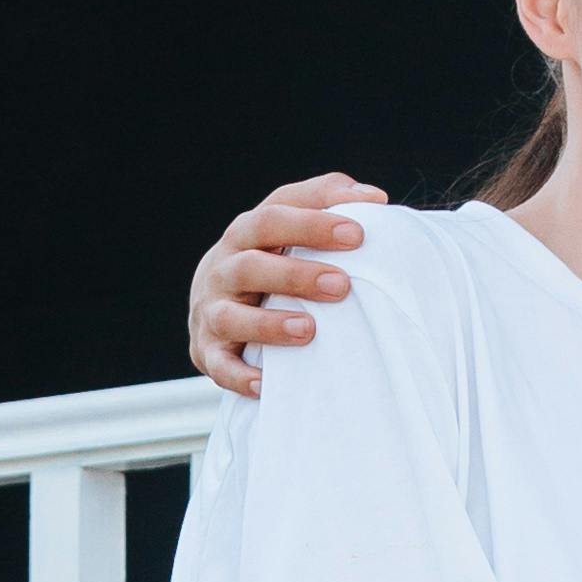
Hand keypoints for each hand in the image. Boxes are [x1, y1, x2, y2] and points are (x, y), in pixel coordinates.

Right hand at [190, 176, 373, 398]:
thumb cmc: (270, 259)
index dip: (313, 224)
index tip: (358, 233)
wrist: (213, 303)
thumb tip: (375, 197)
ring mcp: (210, 311)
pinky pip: (219, 366)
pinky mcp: (207, 351)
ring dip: (269, 324)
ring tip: (309, 330)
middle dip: (296, 275)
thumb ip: (328, 201)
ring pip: (231, 317)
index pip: (274, 217)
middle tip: (342, 285)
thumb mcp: (289, 226)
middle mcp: (222, 269)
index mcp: (245, 233)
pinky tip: (266, 384)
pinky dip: (240, 375)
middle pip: (251, 266)